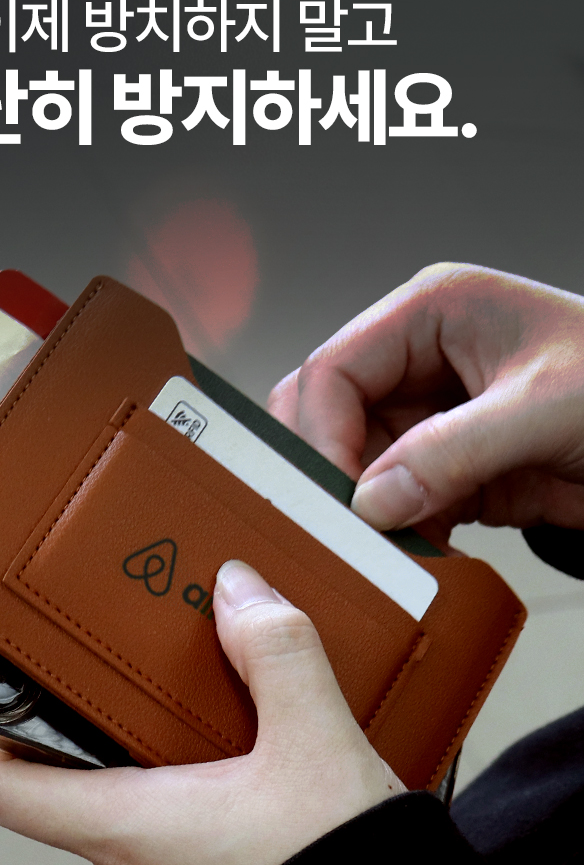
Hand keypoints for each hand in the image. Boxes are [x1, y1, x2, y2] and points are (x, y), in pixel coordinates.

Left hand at [0, 559, 403, 864]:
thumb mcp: (317, 743)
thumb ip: (276, 653)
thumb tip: (237, 589)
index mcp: (124, 832)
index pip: (4, 789)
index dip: (2, 735)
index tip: (32, 692)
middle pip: (85, 792)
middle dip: (126, 737)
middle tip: (171, 687)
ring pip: (141, 827)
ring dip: (179, 780)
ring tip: (239, 737)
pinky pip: (185, 859)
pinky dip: (212, 821)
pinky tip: (270, 792)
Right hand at [269, 262, 583, 540]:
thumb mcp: (541, 410)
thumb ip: (450, 452)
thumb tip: (370, 499)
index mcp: (435, 311)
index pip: (335, 369)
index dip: (322, 436)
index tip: (335, 500)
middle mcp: (426, 358)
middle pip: (335, 419)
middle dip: (338, 475)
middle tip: (345, 530)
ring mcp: (440, 416)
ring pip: (363, 469)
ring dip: (372, 515)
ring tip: (390, 551)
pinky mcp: (459, 467)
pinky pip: (404, 503)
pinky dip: (406, 534)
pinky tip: (424, 553)